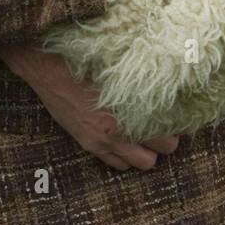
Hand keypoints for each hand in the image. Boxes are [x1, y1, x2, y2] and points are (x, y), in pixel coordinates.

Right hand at [0, 43, 179, 172]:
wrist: (45, 66)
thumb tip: (167, 82)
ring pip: (140, 164)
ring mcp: (100, 142)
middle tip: (164, 126)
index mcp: (126, 112)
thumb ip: (142, 82)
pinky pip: (116, 164)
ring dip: (145, 151)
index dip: (176, 128)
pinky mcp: (88, 144)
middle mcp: (115, 133)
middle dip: (164, 143)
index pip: (167, 138)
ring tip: (146, 133)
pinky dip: (125, 156)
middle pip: (157, 156)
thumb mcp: (117, 67)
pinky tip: (125, 139)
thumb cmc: (82, 60)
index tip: (179, 117)